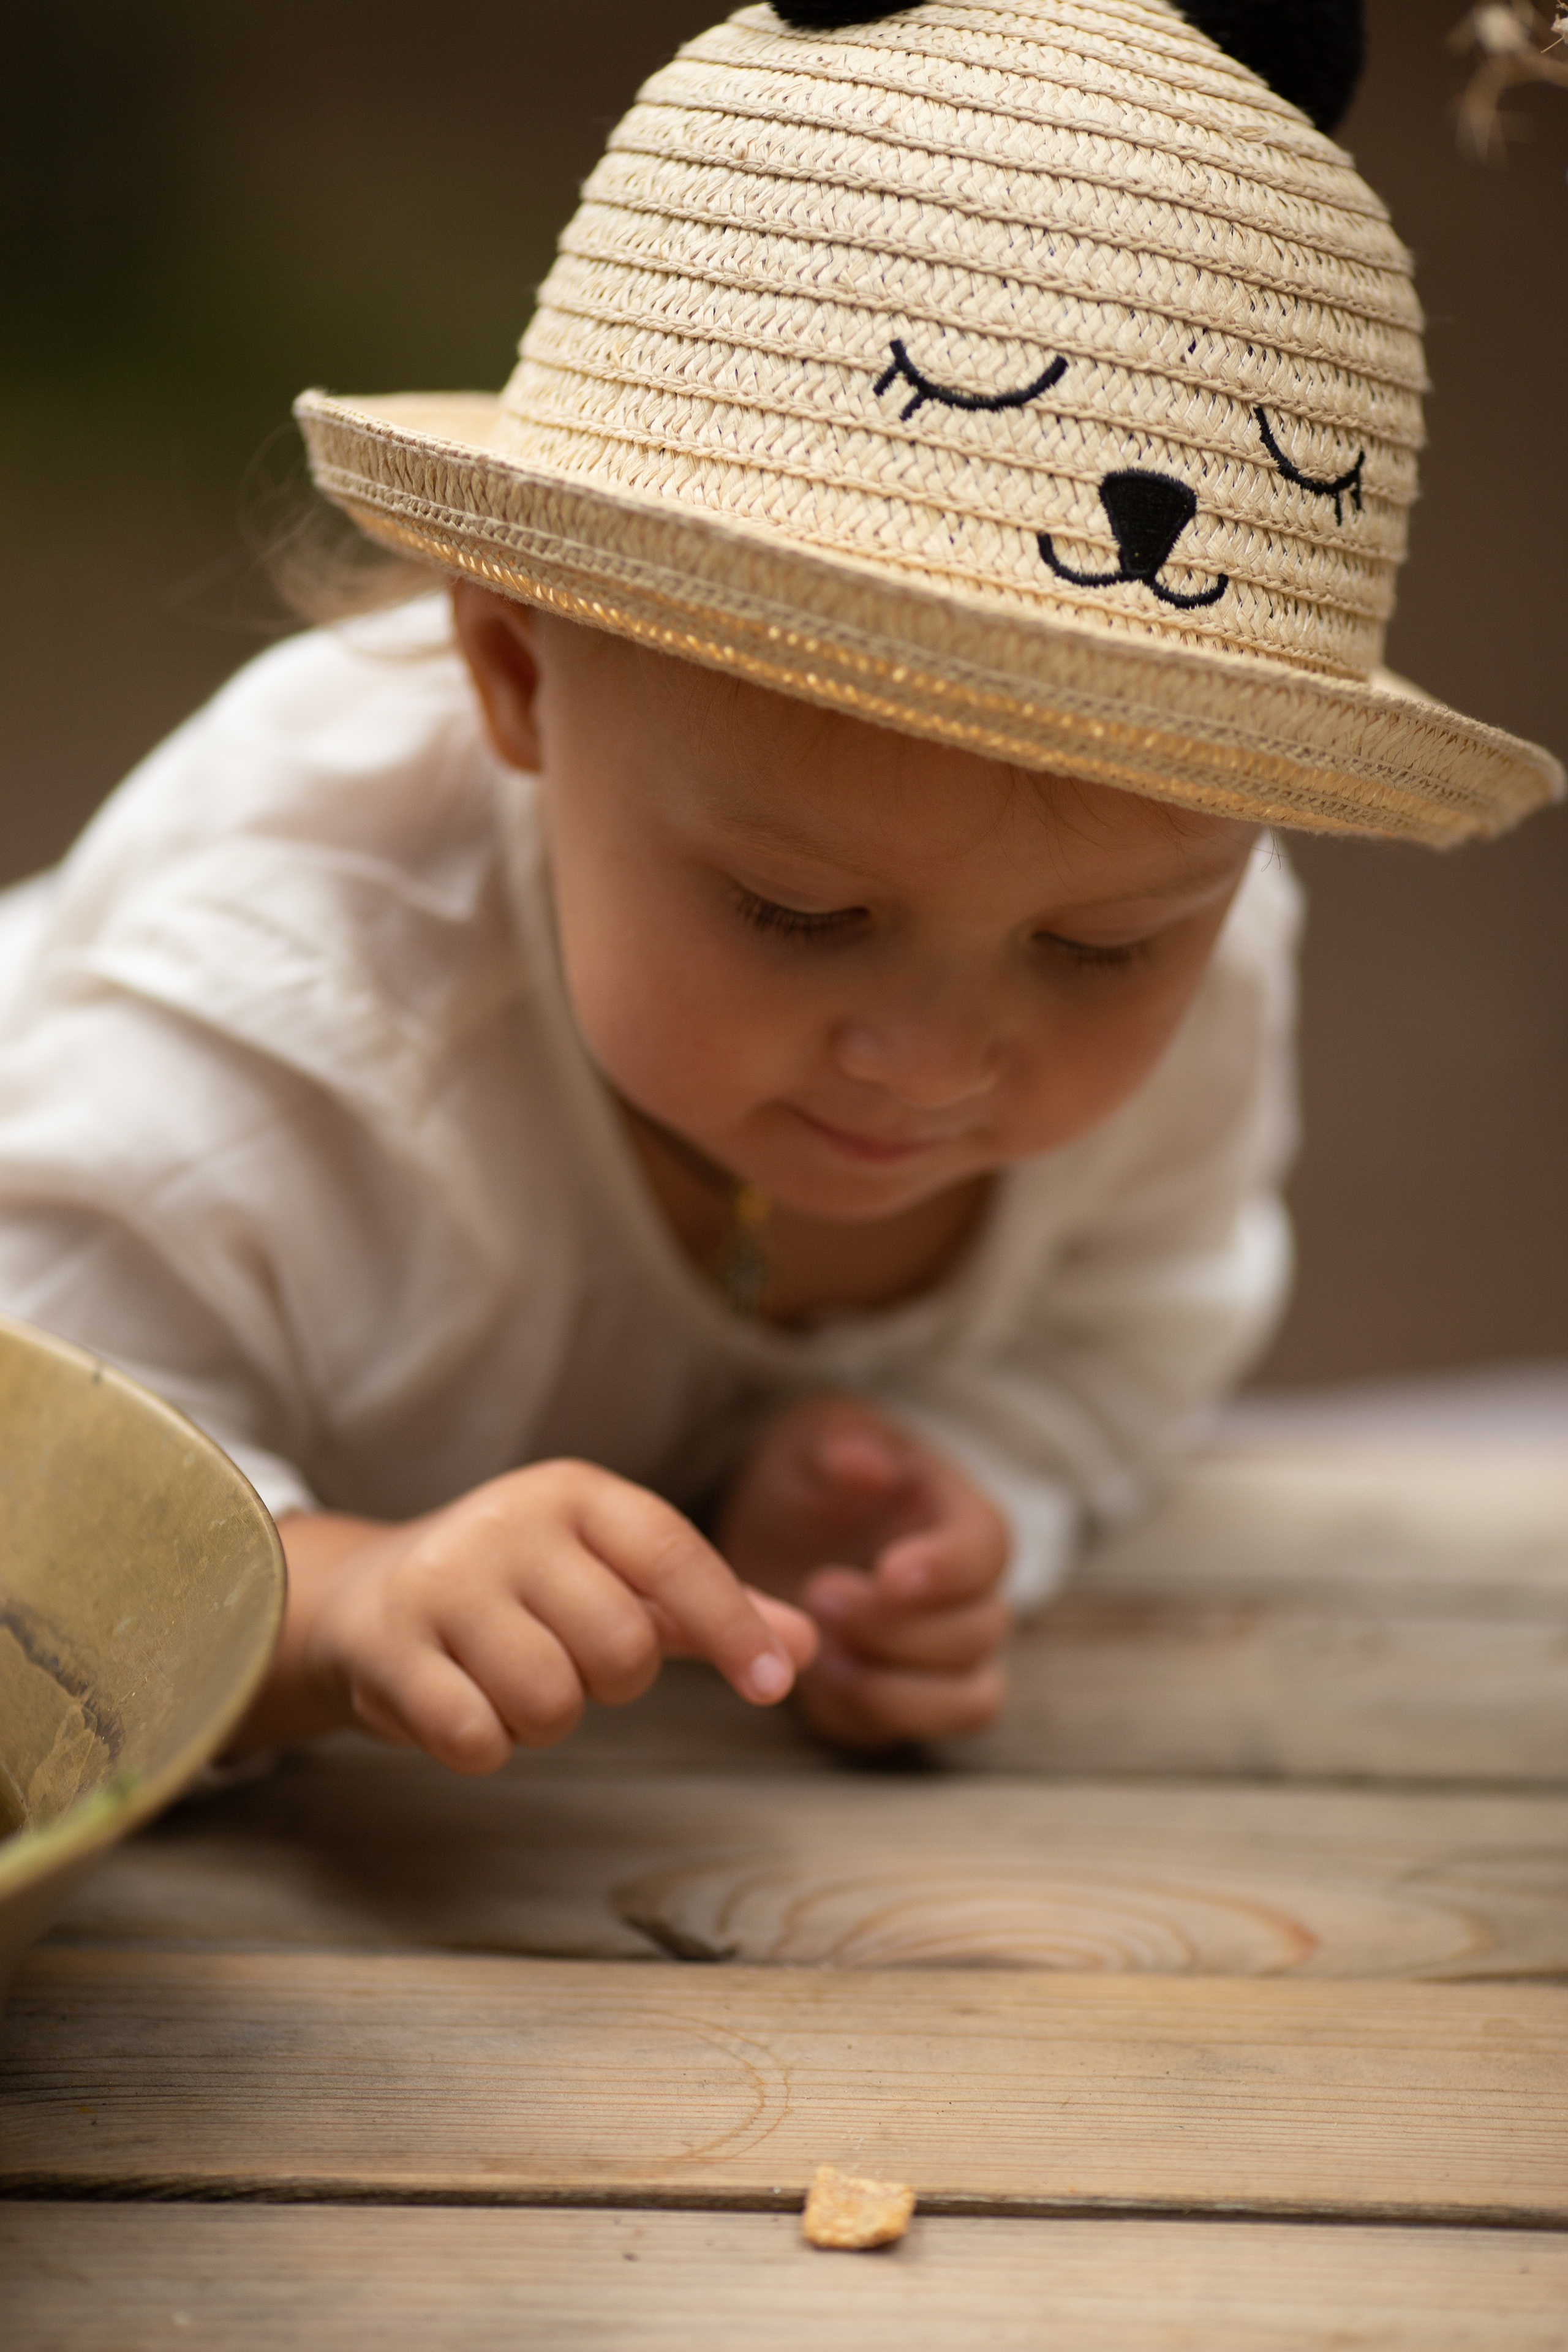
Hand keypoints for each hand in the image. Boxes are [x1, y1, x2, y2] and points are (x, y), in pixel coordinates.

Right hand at [233, 1462, 817, 1771]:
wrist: (365, 1596)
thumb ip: (707, 1611)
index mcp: (574, 1494)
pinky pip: (474, 1738)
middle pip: (619, 1649)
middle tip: (567, 1663)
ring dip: (540, 1720)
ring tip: (504, 1680)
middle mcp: (508, 1523)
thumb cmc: (517, 1592)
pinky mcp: (387, 1646)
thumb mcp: (613, 1579)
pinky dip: (481, 1745)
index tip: (776, 1685)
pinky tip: (457, 1704)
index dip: (734, 1622)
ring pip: (548, 1702)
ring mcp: (442, 1581)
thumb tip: (808, 1648)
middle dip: (609, 1683)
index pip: (675, 1552)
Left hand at [716, 1394, 1012, 1747]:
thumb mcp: (809, 1440)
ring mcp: (944, 1657)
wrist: (776, 1527)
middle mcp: (970, 1595)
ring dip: (896, 1686)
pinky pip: (913, 1732)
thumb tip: (868, 1463)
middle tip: (819, 1589)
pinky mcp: (903, 1699)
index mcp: (960, 1520)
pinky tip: (820, 1677)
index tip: (889, 1572)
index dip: (948, 1569)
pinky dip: (869, 1714)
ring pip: (971, 1700)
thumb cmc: (810, 1475)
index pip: (988, 1551)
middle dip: (897, 1625)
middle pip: (978, 1633)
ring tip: (825, 1650)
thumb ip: (838, 1445)